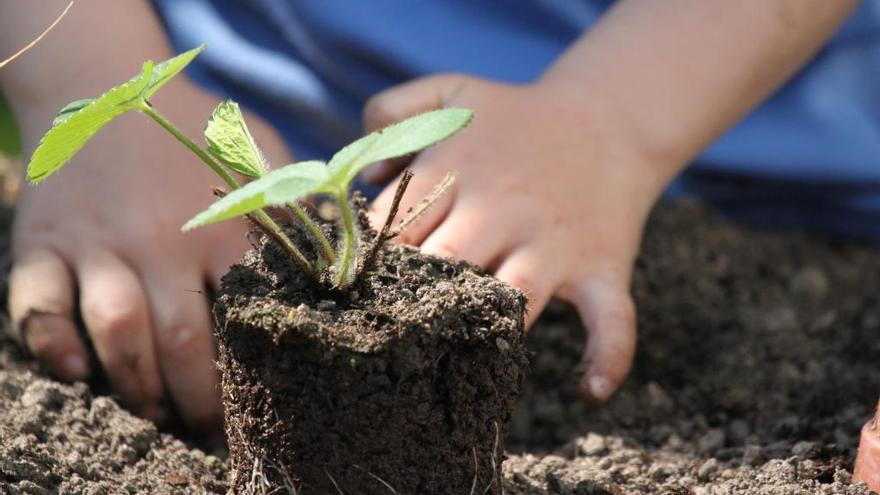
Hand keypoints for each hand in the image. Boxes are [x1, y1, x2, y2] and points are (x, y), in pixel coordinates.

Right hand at [7, 82, 289, 439]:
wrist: (100, 83)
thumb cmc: (189, 127)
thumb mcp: (253, 149)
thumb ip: (291, 196)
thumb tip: (339, 243)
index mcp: (219, 225)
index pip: (244, 315)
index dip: (254, 371)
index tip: (263, 403)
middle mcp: (159, 240)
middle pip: (182, 340)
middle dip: (198, 400)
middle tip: (208, 429)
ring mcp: (98, 243)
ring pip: (117, 332)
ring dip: (136, 385)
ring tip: (154, 413)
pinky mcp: (44, 242)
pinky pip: (38, 305)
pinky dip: (52, 345)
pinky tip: (77, 372)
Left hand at [365, 75, 668, 401]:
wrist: (608, 117)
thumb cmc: (515, 116)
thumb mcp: (449, 92)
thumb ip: (390, 111)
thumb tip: (366, 178)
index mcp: (457, 171)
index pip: (394, 229)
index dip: (367, 262)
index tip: (351, 290)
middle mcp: (501, 211)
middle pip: (441, 267)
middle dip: (411, 300)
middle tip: (387, 331)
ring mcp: (553, 244)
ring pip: (511, 300)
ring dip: (483, 331)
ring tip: (454, 360)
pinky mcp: (600, 268)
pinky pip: (612, 320)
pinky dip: (608, 357)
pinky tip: (588, 391)